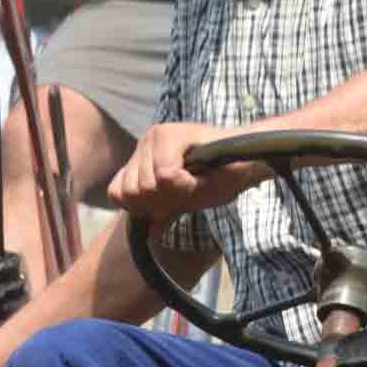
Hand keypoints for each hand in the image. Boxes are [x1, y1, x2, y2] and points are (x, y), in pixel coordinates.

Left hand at [108, 119, 261, 219]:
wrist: (249, 165)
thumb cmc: (218, 180)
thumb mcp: (184, 202)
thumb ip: (162, 213)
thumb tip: (150, 232)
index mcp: (140, 158)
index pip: (117, 194)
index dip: (143, 208)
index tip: (173, 201)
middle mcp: (144, 143)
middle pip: (130, 192)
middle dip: (160, 203)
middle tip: (187, 191)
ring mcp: (155, 136)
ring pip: (145, 185)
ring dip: (174, 193)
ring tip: (194, 182)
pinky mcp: (172, 134)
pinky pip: (165, 176)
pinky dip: (183, 185)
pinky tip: (198, 178)